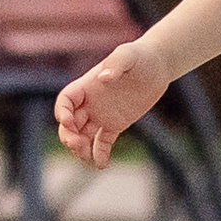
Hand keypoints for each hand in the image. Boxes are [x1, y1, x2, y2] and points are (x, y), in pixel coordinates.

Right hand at [54, 38, 167, 167]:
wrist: (157, 66)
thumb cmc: (139, 56)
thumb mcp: (127, 55)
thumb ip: (115, 64)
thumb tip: (104, 77)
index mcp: (87, 86)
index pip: (66, 101)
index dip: (62, 112)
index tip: (68, 122)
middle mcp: (90, 102)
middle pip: (70, 123)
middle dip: (69, 135)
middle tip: (77, 144)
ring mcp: (101, 115)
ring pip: (83, 135)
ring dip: (80, 148)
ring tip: (86, 158)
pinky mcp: (116, 124)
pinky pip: (103, 142)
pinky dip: (100, 154)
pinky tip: (101, 165)